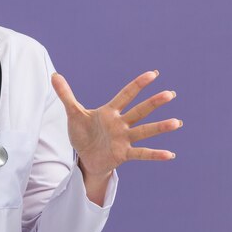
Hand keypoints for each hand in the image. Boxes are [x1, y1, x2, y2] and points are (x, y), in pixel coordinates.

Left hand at [51, 70, 180, 177]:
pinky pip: (141, 153)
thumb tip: (54, 75)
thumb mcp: (73, 113)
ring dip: (160, 127)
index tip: (153, 74)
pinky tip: (170, 155)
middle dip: (154, 103)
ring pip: (144, 131)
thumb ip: (65, 94)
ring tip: (177, 122)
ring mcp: (124, 139)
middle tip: (171, 93)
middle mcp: (120, 124)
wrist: (85, 157)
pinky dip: (154, 154)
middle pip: (139, 111)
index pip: (125, 95)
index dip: (137, 85)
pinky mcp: (124, 154)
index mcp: (109, 112)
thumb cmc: (83, 133)